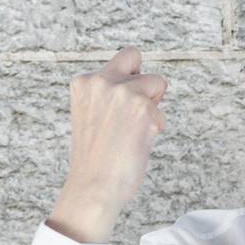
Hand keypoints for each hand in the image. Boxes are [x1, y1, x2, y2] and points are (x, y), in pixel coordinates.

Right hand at [65, 46, 168, 216]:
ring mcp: (123, 92)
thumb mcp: (89, 114)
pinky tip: (136, 144)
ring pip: (157, 83)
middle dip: (140, 77)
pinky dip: (155, 128)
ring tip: (131, 132)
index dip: (126, 79)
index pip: (119, 61)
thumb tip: (139, 80)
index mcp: (83, 82)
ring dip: (151, 108)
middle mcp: (102, 81)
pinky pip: (161, 113)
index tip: (120, 105)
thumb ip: (107, 94)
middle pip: (135, 56)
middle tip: (132, 111)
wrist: (93, 188)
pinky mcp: (143, 108)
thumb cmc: (94, 158)